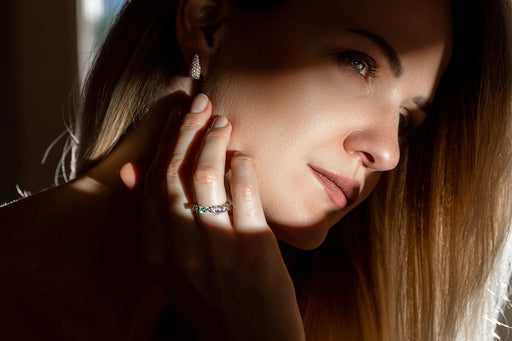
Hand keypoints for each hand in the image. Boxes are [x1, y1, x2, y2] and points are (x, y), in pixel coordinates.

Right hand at [120, 94, 304, 339]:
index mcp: (155, 250)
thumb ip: (152, 219)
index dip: (164, 142)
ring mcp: (214, 247)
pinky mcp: (250, 247)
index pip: (151, 181)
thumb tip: (130, 171)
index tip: (177, 116)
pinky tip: (244, 155)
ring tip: (223, 121)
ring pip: (205, 173)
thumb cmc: (213, 301)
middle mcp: (178, 246)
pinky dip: (243, 164)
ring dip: (214, 138)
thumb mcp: (169, 266)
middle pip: (174, 171)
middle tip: (201, 103)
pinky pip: (243, 190)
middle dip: (186, 128)